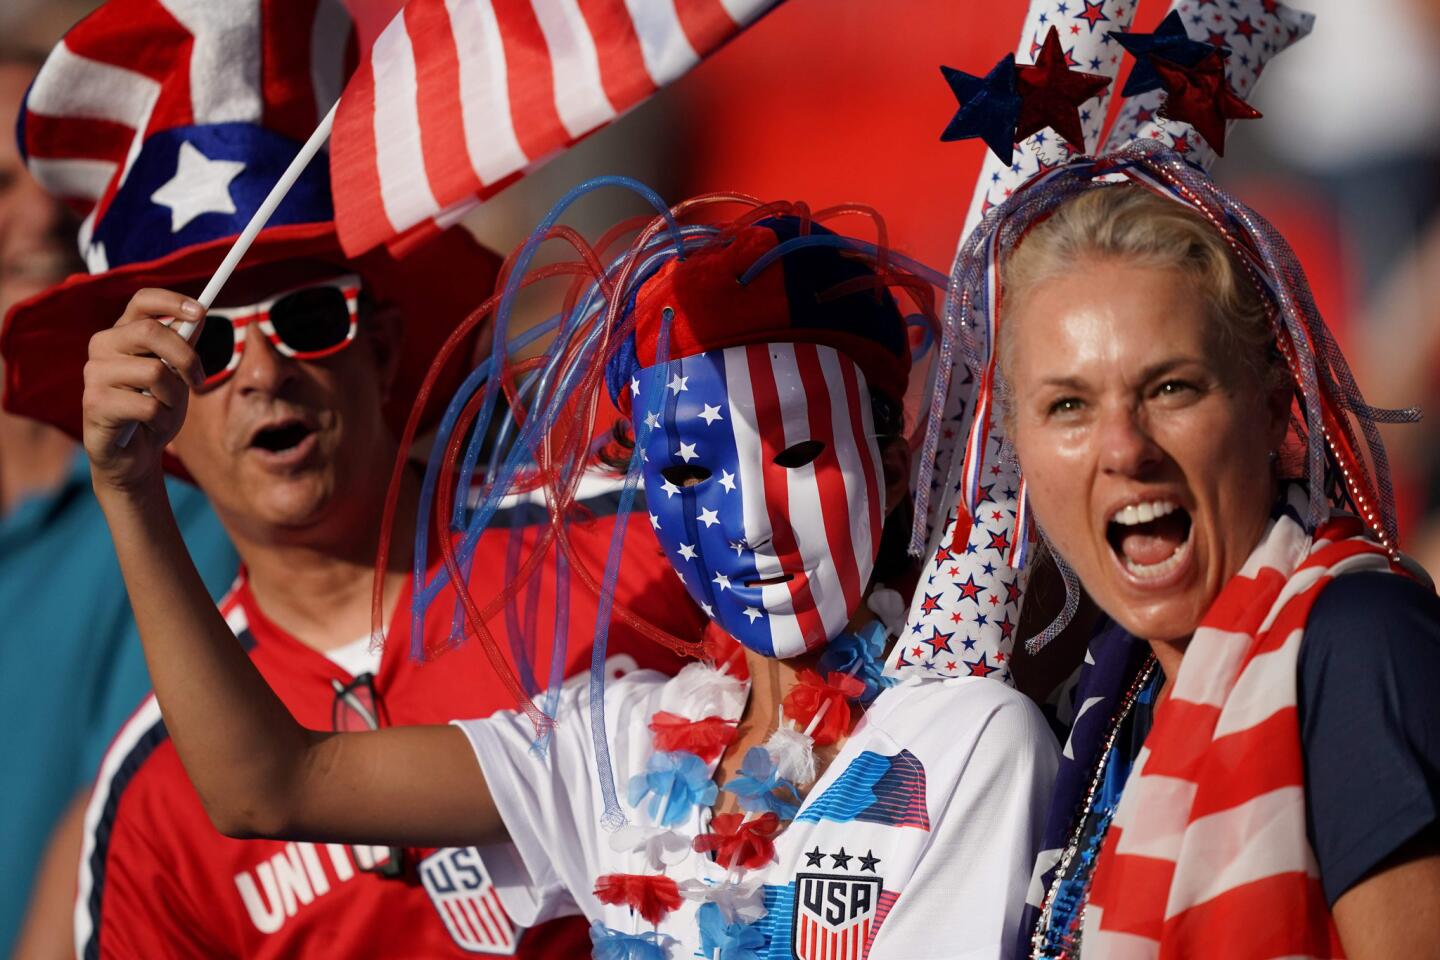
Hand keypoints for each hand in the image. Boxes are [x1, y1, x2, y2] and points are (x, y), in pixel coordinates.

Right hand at [82, 288, 205, 491]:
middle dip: (186, 357)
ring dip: (173, 397)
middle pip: (150, 331)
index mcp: (122, 334)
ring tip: (164, 410)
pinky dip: (161, 420)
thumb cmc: (155, 410)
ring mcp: (94, 374)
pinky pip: (147, 405)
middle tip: (199, 380)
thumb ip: (183, 345)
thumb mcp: (177, 375)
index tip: (200, 311)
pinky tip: (150, 426)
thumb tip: (197, 314)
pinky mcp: (94, 403)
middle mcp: (102, 347)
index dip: (172, 301)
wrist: (135, 455)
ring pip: (154, 371)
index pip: (142, 301)